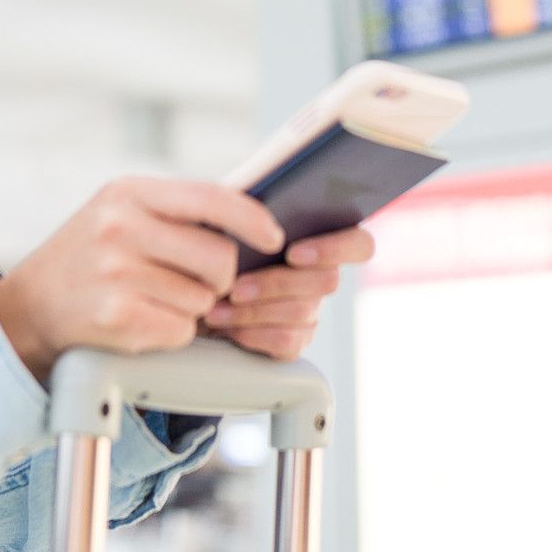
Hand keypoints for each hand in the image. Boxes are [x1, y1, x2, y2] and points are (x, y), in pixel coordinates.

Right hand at [0, 177, 284, 380]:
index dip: (252, 220)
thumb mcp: (120, 212)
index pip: (211, 198)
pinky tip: (142, 321)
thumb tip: (252, 219)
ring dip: (192, 309)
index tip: (273, 237)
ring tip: (153, 300)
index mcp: (128, 192)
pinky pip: (181, 330)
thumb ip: (176, 211)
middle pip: (219, 258)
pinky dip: (172, 333)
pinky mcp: (115, 316)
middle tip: (196, 284)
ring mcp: (115, 272)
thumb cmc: (89, 258)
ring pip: (203, 299)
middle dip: (220, 279)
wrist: (28, 308)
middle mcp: (120, 226)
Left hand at [199, 226, 375, 360]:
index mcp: (319, 239)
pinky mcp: (295, 340)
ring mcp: (311, 311)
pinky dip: (251, 333)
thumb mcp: (231, 218)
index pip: (359, 244)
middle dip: (276, 284)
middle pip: (328, 281)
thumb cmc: (214, 244)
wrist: (191, 284)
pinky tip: (226, 325)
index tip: (294, 253)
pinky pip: (287, 341)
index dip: (336, 249)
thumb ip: (255, 211)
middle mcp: (321, 277)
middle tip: (236, 286)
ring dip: (253, 310)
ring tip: (218, 308)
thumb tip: (264, 209)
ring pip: (301, 312)